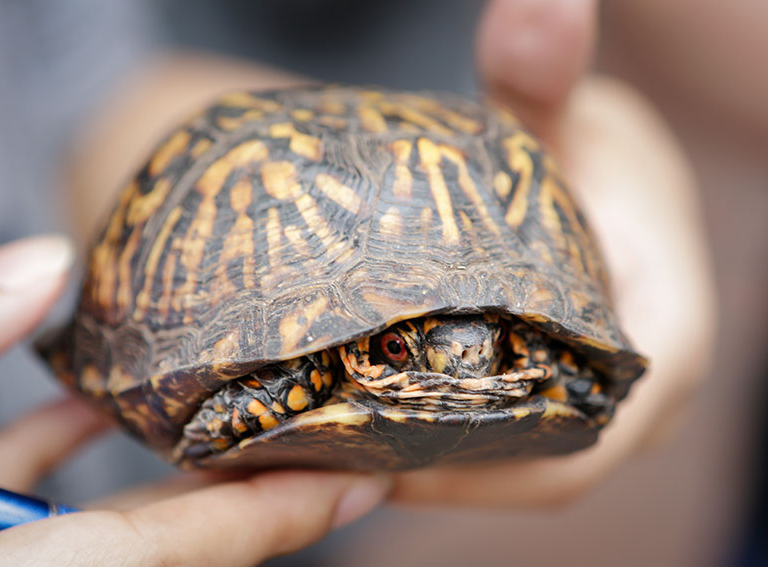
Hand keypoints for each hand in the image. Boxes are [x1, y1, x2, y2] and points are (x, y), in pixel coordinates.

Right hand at [0, 236, 388, 565]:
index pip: (170, 549)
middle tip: (311, 426)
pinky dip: (46, 463)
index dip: (276, 517)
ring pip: (87, 534)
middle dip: (233, 486)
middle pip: (152, 543)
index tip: (363, 481)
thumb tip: (37, 263)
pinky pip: (20, 523)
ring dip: (134, 465)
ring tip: (203, 400)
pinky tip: (73, 403)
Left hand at [392, 0, 715, 505]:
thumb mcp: (560, 107)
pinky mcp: (563, 394)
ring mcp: (598, 393)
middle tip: (348, 464)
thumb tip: (542, 12)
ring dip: (441, 471)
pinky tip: (378, 439)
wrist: (579, 159)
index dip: (494, 465)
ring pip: (523, 468)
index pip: (591, 433)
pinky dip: (449, 452)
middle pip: (545, 470)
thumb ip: (543, 74)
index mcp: (666, 325)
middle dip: (450, 475)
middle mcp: (639, 380)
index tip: (393, 457)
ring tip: (349, 462)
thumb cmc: (576, 139)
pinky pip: (511, 449)